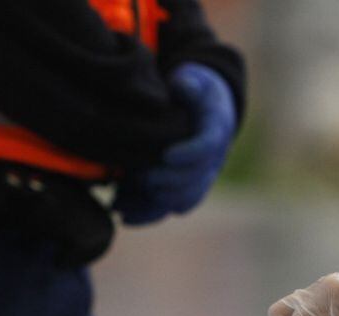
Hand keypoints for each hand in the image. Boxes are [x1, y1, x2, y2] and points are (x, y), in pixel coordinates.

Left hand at [120, 62, 236, 224]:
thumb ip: (189, 82)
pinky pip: (169, 208)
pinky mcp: (183, 189)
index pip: (208, 145)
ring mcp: (199, 178)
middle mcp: (213, 159)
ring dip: (154, 204)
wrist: (202, 110)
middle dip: (168, 182)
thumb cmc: (194, 90)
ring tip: (121, 202)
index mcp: (216, 128)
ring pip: (182, 200)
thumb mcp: (194, 78)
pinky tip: (123, 214)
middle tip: (142, 178)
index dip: (190, 154)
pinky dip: (147, 214)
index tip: (167, 155)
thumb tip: (182, 84)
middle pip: (195, 179)